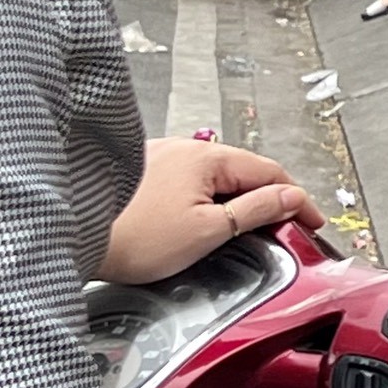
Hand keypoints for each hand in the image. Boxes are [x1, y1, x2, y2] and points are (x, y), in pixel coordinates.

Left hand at [99, 138, 324, 283]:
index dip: (296, 199)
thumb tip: (290, 198)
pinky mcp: (144, 174)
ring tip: (249, 229)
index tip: (313, 221)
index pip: (269, 172)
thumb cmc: (134, 237)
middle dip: (269, 199)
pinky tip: (207, 220)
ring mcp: (162, 158)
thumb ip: (254, 211)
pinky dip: (210, 200)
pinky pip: (192, 183)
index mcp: (207, 158)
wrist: (75, 235)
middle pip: (244, 171)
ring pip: (216, 178)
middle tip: (287, 228)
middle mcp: (185, 150)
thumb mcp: (208, 231)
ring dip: (238, 200)